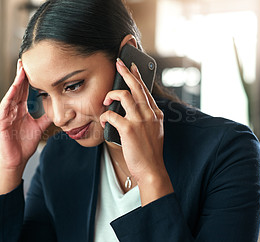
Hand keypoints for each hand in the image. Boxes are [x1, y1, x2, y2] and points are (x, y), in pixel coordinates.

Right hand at [0, 60, 50, 195]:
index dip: (28, 79)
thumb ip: (46, 117)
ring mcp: (5, 115)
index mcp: (20, 109)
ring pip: (11, 95)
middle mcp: (12, 110)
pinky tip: (14, 90)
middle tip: (24, 61)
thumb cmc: (24, 144)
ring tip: (20, 71)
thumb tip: (58, 109)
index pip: (24, 91)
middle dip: (20, 75)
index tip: (32, 66)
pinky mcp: (0, 122)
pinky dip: (9, 98)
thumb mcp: (39, 127)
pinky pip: (5, 108)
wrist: (16, 160)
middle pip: (17, 89)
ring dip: (15, 83)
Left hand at [100, 58, 172, 204]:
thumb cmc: (149, 153)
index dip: (137, 76)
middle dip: (125, 72)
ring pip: (124, 95)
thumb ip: (147, 118)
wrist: (152, 170)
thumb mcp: (154, 131)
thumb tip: (135, 109)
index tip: (131, 67)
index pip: (145, 90)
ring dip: (111, 94)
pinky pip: (112, 115)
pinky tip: (104, 121)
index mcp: (155, 113)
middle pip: (136, 86)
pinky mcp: (128, 129)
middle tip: (118, 63)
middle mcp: (149, 113)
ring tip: (106, 101)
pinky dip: (105, 116)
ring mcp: (140, 120)